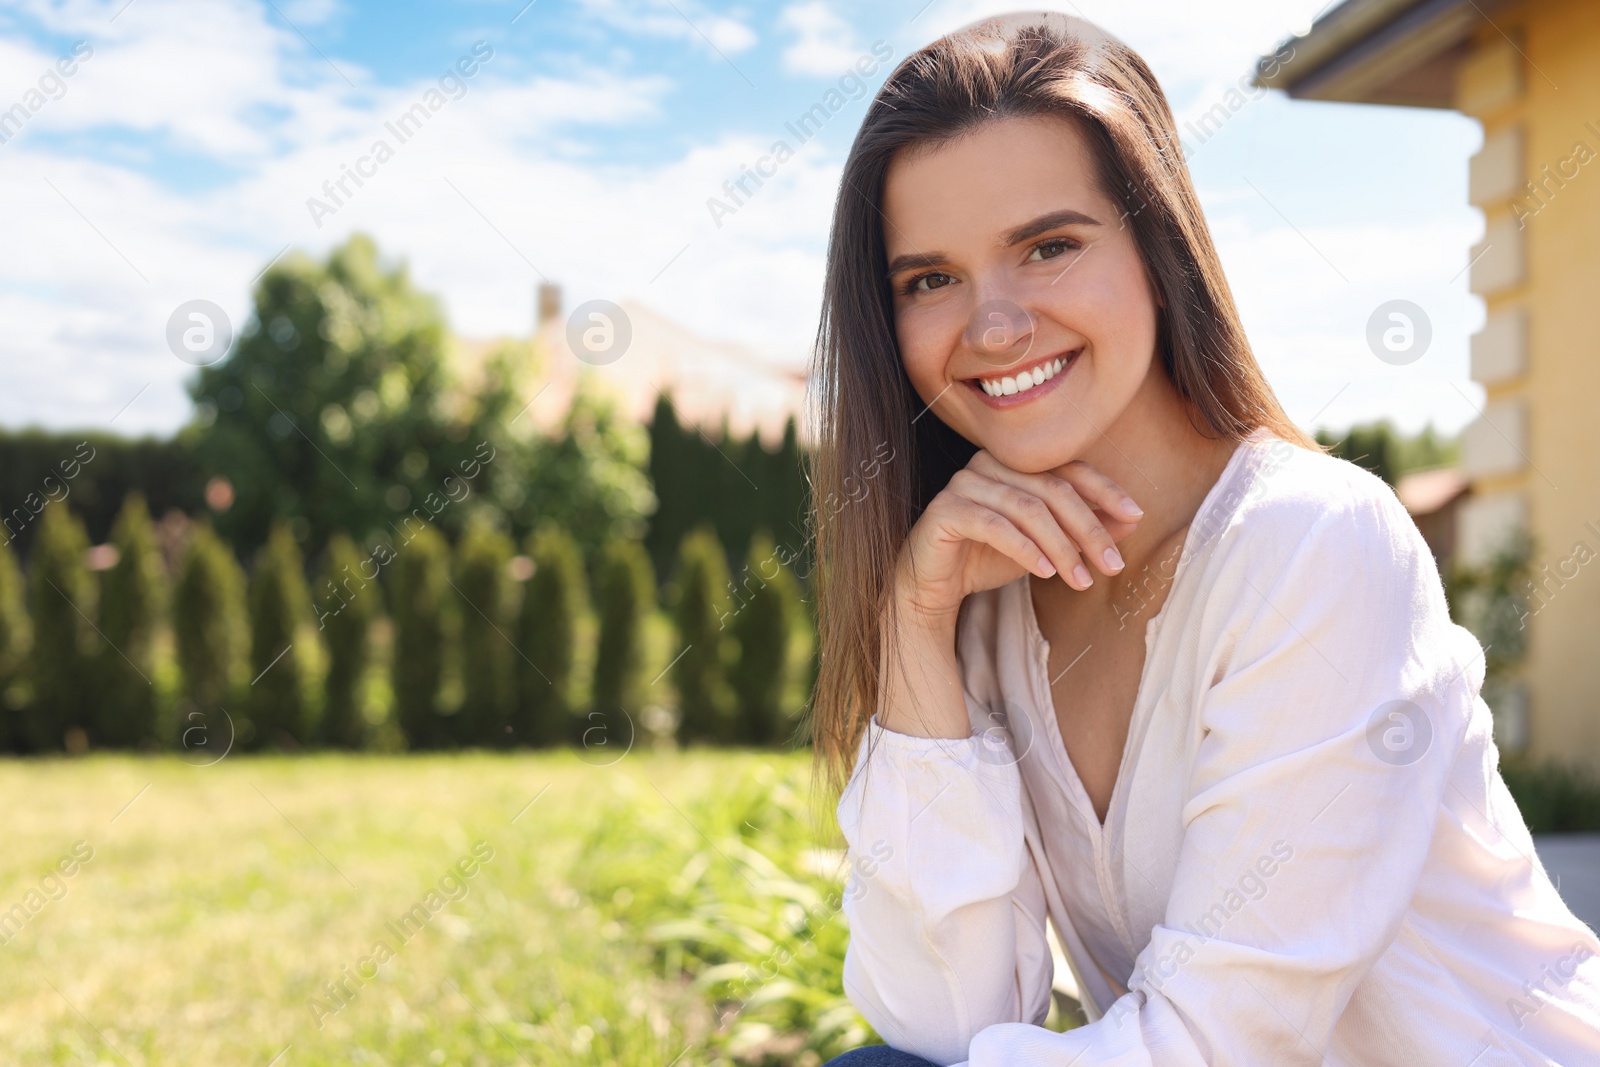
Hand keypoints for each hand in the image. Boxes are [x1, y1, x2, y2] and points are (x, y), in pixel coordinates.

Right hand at [891, 450, 1142, 630]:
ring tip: (1080, 580)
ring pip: (1027, 509)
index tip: (1136, 516)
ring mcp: (963, 483)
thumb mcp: (1045, 545)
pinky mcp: (945, 510)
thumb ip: (1082, 528)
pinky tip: (1044, 572)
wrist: (933, 587)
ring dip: (1060, 547)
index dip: (1105, 491)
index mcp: (1013, 462)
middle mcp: (987, 464)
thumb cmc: (987, 558)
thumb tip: (1131, 519)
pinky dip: (1023, 549)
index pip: (1068, 469)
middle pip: (1052, 490)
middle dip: (1088, 530)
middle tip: (1113, 566)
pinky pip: (993, 525)